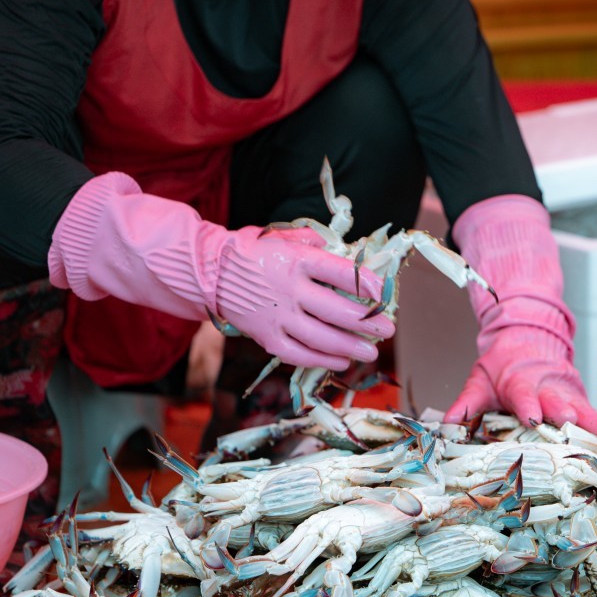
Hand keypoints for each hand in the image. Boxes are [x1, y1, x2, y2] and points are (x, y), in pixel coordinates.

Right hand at [48, 173, 392, 370]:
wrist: (208, 271)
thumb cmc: (252, 252)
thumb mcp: (280, 236)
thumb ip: (311, 242)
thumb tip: (341, 251)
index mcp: (295, 260)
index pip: (338, 272)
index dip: (365, 284)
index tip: (384, 293)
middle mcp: (288, 289)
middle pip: (336, 310)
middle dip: (368, 322)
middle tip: (389, 328)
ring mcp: (276, 315)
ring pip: (321, 337)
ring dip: (351, 346)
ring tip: (371, 351)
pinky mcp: (265, 335)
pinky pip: (297, 353)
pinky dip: (322, 359)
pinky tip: (342, 361)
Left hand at [442, 194, 596, 446]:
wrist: (527, 335)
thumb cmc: (501, 365)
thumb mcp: (479, 380)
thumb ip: (466, 403)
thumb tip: (446, 424)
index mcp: (520, 383)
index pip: (523, 395)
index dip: (527, 405)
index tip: (532, 416)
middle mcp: (547, 387)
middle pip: (558, 402)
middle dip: (567, 415)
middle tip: (575, 425)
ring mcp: (566, 392)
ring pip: (583, 409)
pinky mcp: (579, 397)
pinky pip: (595, 414)